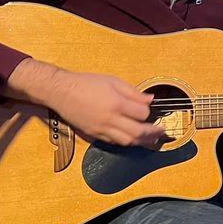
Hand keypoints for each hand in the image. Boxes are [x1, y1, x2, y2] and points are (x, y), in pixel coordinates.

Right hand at [7, 60, 163, 147]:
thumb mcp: (113, 81)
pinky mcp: (93, 134)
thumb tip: (151, 100)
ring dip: (141, 142)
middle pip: (138, 133)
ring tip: (151, 139)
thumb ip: (134, 92)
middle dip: (152, 134)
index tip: (149, 109)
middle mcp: (110, 119)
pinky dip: (126, 142)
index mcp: (116, 103)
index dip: (148, 113)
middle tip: (161, 133)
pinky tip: (132, 138)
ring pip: (127, 141)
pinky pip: (114, 142)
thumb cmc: (87, 83)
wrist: (61, 91)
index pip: (142, 114)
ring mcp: (101, 129)